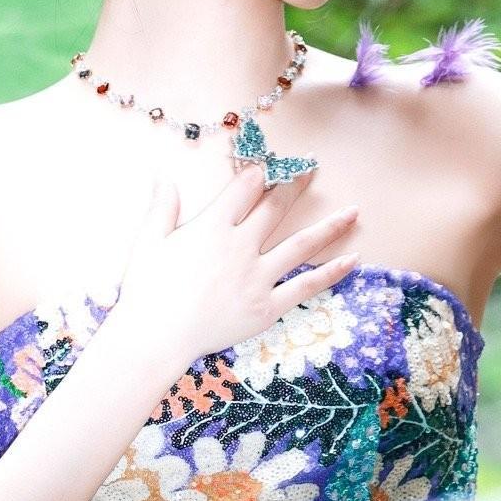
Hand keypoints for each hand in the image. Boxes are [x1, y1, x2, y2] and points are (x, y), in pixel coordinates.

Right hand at [115, 167, 358, 366]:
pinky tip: (353, 259)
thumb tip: (164, 177)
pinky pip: (306, 286)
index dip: (259, 172)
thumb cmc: (146, 292)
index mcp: (211, 227)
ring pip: (301, 244)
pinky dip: (332, 273)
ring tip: (354, 211)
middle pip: (275, 208)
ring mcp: (258, 277)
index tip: (271, 163)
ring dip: (330, 225)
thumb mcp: (148, 243)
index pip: (244, 188)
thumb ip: (162, 208)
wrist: (156, 337)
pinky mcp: (268, 306)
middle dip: (295, 184)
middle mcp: (240, 246)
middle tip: (312, 168)